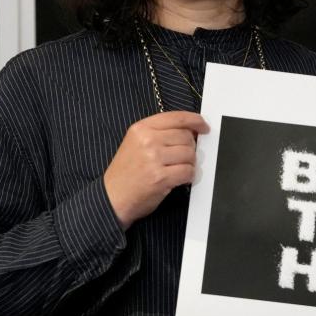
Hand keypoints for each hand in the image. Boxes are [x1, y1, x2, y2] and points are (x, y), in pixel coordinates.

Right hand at [103, 110, 208, 228]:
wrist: (112, 198)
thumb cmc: (126, 172)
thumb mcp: (136, 143)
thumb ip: (160, 133)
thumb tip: (192, 130)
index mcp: (141, 128)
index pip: (177, 118)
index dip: (195, 121)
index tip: (204, 127)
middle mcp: (148, 140)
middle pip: (186, 137)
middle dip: (190, 148)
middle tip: (181, 158)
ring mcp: (154, 159)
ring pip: (190, 154)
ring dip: (189, 164)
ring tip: (177, 170)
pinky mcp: (161, 177)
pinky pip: (188, 171)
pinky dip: (188, 176)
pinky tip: (179, 179)